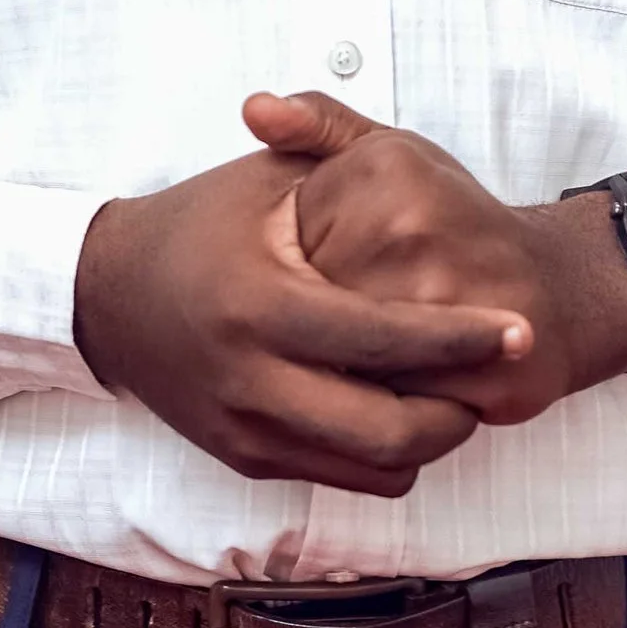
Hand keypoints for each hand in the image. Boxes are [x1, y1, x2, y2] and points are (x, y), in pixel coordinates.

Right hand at [72, 140, 533, 501]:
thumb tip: (404, 150)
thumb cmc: (197, 226)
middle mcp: (250, 380)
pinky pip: (341, 477)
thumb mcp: (262, 178)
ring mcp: (245, 431)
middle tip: (497, 372)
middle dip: (460, 411)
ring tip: (457, 389)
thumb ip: (331, 150)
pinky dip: (385, 453)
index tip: (520, 330)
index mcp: (260, 305)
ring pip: (372, 470)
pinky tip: (401, 405)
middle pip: (389, 433)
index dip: (461, 338)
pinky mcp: (244, 459)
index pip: (382, 338)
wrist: (106, 297)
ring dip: (429, 438)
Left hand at [244, 94, 626, 428]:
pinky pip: (399, 401)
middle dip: (321, 326)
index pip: (293, 240)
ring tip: (371, 354)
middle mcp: (417, 223)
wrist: (558, 286)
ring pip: (352, 355)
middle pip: (318, 301)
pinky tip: (406, 382)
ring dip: (352, 369)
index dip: (298, 274)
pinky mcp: (483, 364)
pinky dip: (394, 402)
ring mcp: (452, 294)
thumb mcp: (388, 156)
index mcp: (384, 170)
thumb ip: (318, 128)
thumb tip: (254, 108)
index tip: (324, 276)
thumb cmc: (456, 225)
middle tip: (348, 325)